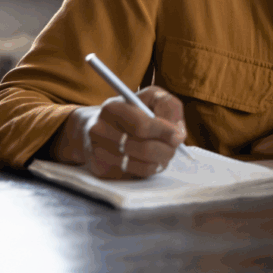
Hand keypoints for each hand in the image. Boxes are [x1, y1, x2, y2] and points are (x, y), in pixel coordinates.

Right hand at [52, 86, 186, 178]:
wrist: (93, 127)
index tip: (179, 136)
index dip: (165, 132)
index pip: (142, 125)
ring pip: (143, 165)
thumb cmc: (130, 110)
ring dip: (161, 160)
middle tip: (175, 146)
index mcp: (112, 108)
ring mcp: (98, 153)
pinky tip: (149, 159)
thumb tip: (178, 132)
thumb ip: (168, 106)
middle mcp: (100, 130)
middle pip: (144, 148)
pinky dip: (149, 168)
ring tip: (164, 152)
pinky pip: (135, 175)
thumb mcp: (149, 97)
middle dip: (167, 149)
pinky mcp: (101, 170)